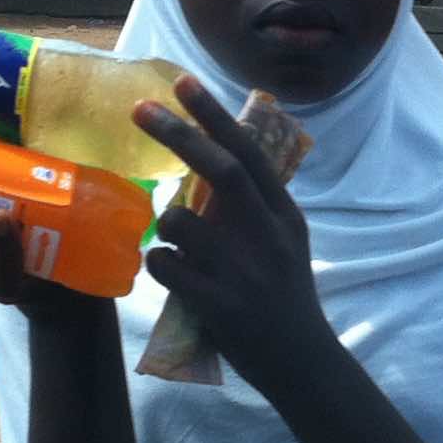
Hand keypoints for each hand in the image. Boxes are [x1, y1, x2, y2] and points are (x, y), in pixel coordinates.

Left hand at [133, 75, 331, 389]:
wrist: (302, 361)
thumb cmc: (286, 294)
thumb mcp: (286, 240)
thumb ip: (257, 205)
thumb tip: (216, 158)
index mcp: (284, 215)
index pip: (250, 152)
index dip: (215, 115)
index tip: (183, 82)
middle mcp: (269, 236)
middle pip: (222, 171)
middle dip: (178, 134)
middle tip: (140, 108)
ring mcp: (244, 271)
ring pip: (182, 221)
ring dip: (165, 221)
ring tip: (178, 241)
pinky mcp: (220, 305)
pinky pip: (167, 266)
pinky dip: (159, 262)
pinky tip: (172, 272)